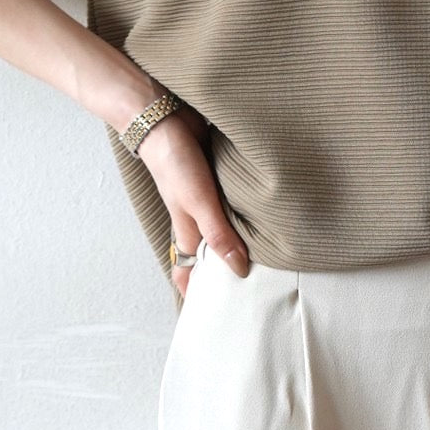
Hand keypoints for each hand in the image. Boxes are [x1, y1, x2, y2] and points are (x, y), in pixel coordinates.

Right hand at [135, 105, 250, 295]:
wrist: (166, 119)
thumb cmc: (174, 163)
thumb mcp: (198, 203)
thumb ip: (219, 234)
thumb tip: (239, 269)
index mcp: (186, 228)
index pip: (189, 268)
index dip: (196, 289)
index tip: (209, 311)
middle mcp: (195, 216)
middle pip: (209, 249)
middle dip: (221, 268)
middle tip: (248, 286)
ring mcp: (204, 196)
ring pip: (220, 225)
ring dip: (235, 238)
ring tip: (262, 254)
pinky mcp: (215, 177)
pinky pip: (229, 201)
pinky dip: (241, 210)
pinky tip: (261, 211)